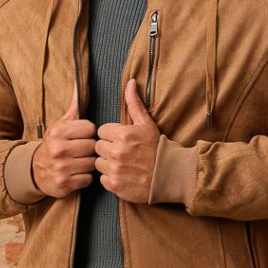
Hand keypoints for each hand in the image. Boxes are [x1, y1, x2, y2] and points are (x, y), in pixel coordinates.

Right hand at [31, 86, 97, 197]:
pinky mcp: (64, 183)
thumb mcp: (60, 125)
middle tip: (80, 151)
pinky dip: (85, 178)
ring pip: (92, 163)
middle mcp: (58, 149)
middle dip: (89, 150)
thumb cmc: (55, 144)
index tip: (81, 137)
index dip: (89, 134)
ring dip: (89, 164)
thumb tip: (80, 84)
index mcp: (58, 131)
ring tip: (79, 162)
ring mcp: (61, 167)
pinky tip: (77, 174)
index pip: (91, 128)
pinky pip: (88, 179)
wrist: (36, 170)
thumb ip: (74, 107)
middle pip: (92, 146)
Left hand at [94, 79, 159, 203]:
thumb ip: (134, 103)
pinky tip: (123, 175)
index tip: (122, 140)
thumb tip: (130, 82)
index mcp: (123, 134)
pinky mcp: (115, 185)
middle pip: (98, 147)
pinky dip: (111, 178)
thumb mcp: (146, 123)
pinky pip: (102, 178)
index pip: (101, 131)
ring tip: (123, 164)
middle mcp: (117, 152)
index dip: (111, 135)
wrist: (169, 175)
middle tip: (122, 153)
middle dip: (108, 149)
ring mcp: (115, 170)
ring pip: (98, 163)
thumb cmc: (157, 147)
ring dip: (108, 163)